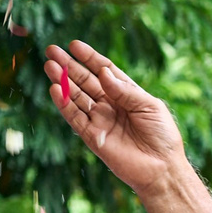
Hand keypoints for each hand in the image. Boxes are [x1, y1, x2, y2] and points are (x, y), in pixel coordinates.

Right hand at [41, 40, 189, 197]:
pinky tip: (55, 89)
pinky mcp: (93, 137)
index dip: (89, 58)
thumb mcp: (149, 105)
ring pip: (76, 97)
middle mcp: (110, 105)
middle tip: (52, 51)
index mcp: (126, 94)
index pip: (103, 71)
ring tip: (49, 66)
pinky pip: (75, 118)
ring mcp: (100, 120)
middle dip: (69, 66)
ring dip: (63, 82)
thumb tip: (102, 73)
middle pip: (85, 81)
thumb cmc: (162, 135)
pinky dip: (64, 104)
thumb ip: (124, 90)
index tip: (74, 45)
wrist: (162, 167)